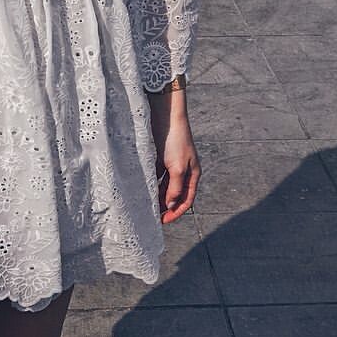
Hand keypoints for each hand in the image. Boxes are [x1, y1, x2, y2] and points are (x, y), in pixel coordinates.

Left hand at [148, 94, 200, 224]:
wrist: (166, 115)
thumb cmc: (175, 140)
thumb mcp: (177, 168)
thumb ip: (175, 188)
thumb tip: (172, 206)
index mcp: (193, 174)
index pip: (186, 200)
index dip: (176, 212)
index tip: (163, 221)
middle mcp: (184, 170)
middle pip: (175, 194)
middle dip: (165, 206)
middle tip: (152, 216)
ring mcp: (172, 163)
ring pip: (165, 186)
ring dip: (158, 196)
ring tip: (146, 205)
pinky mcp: (161, 156)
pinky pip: (157, 175)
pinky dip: (152, 183)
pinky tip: (143, 189)